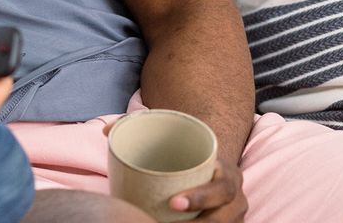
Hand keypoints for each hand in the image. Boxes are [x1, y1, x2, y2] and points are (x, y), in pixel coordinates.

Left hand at [98, 121, 246, 221]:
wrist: (210, 167)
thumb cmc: (188, 153)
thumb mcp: (175, 139)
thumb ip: (143, 128)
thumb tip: (107, 131)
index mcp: (227, 173)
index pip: (222, 188)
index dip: (200, 197)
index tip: (172, 202)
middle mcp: (235, 198)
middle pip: (221, 218)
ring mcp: (233, 218)